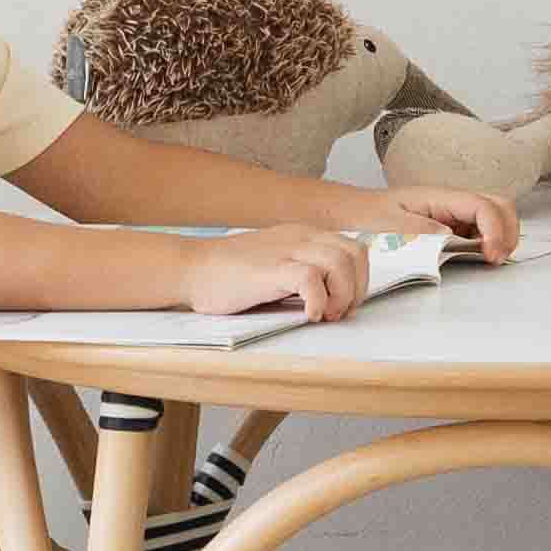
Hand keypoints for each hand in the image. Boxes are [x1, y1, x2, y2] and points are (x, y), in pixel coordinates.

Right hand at [183, 225, 370, 321]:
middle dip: (356, 289)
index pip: (354, 250)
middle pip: (355, 254)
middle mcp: (301, 237)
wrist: (192, 269)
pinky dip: (318, 300)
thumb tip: (334, 299)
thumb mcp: (276, 265)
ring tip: (322, 314)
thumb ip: (304, 273)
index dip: (359, 281)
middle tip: (336, 312)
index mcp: (304, 236)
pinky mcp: (272, 268)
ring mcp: (287, 250)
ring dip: (341, 295)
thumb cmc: (229, 275)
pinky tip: (307, 314)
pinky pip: (311, 278)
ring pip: (340, 263)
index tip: (344, 304)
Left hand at [378, 185, 518, 262]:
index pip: (483, 206)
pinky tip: (477, 258)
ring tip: (489, 259)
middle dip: (508, 231)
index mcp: (439, 196)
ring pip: (494, 218)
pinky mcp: (450, 227)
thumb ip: (421, 231)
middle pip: (499, 205)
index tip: (491, 255)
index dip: (495, 230)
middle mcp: (451, 202)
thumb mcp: (390, 224)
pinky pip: (479, 231)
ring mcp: (453, 214)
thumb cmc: (366, 216)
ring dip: (501, 237)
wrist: (350, 213)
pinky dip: (488, 243)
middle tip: (496, 257)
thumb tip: (451, 238)